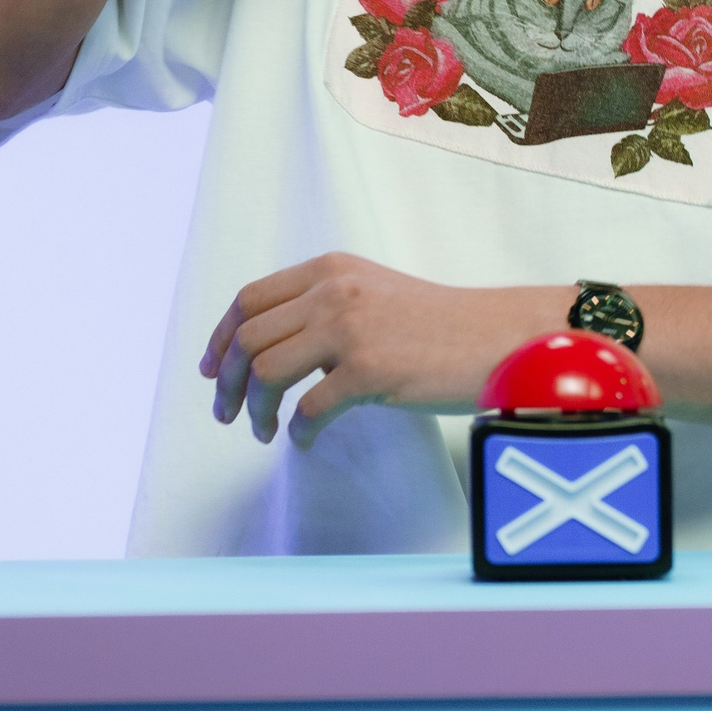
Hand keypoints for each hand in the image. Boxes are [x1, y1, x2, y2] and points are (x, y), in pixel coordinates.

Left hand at [200, 253, 563, 449]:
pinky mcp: (370, 370)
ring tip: (262, 431)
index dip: (220, 338)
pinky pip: (309, 409)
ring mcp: (350, 329)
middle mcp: (333, 291)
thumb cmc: (441, 325)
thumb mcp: (374, 293)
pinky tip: (305, 441)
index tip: (212, 370)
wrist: (499, 336)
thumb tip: (275, 350)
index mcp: (330, 268)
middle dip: (227, 381)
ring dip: (254, 410)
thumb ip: (326, 307)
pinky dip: (298, 432)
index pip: (250, 299)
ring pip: (266, 372)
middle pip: (247, 337)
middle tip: (227, 413)